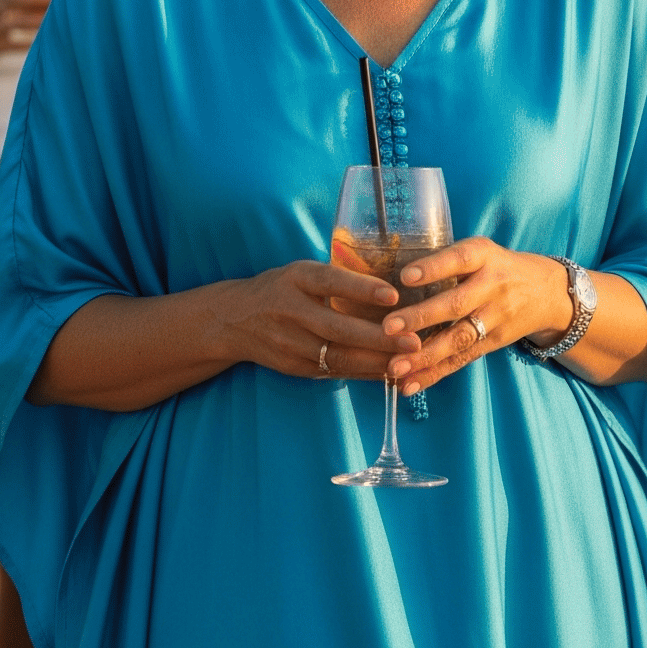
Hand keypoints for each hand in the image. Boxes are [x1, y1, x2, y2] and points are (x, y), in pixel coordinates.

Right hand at [222, 260, 409, 380]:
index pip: (330, 282)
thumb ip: (337, 279)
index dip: (362, 289)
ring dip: (377, 361)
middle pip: (338, 328)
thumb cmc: (280, 290)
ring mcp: (292, 344)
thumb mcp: (302, 273)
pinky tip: (390, 372)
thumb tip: (389, 287)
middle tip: (414, 341)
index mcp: (295, 280)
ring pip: (339, 357)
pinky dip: (364, 374)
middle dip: (379, 338)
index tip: (393, 296)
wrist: (233, 320)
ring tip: (409, 361)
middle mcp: (291, 312)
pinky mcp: (296, 367)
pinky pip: (335, 372)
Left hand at [374, 238, 574, 397]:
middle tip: (388, 328)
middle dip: (421, 317)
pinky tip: (410, 385)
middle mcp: (492, 287)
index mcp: (485, 256)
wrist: (548, 292)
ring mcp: (495, 318)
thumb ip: (446, 261)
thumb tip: (392, 274)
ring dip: (425, 355)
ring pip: (459, 339)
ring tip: (395, 367)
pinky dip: (435, 374)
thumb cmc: (497, 267)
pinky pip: (462, 360)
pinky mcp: (494, 343)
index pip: (459, 260)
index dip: (434, 268)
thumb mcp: (481, 251)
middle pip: (456, 304)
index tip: (405, 276)